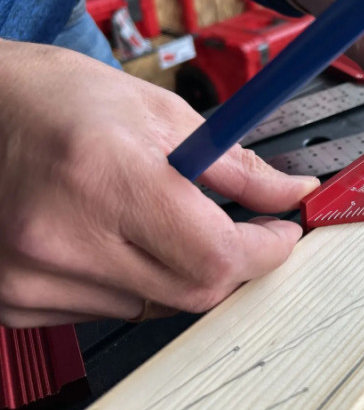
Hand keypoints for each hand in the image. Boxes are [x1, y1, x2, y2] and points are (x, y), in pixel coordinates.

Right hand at [0, 40, 318, 327]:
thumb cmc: (59, 99)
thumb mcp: (161, 114)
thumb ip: (236, 167)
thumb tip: (289, 195)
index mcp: (104, 177)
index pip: (215, 254)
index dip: (265, 251)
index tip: (280, 234)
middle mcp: (61, 238)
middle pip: (192, 293)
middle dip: (231, 263)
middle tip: (241, 230)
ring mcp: (29, 278)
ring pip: (154, 307)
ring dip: (178, 270)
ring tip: (156, 220)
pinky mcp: (13, 301)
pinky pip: (108, 311)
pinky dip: (133, 282)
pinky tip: (115, 238)